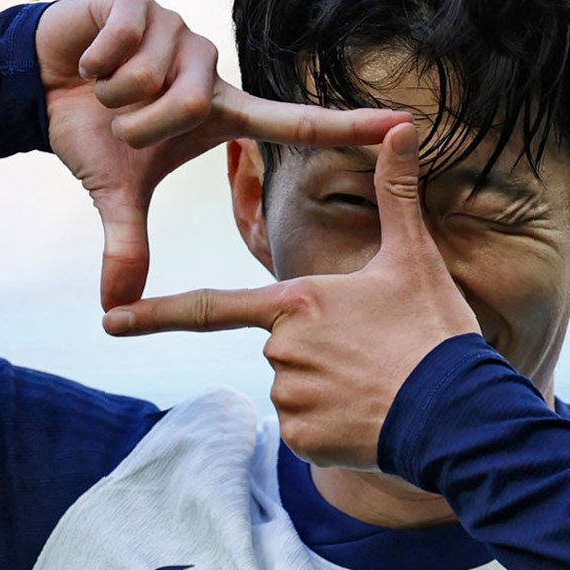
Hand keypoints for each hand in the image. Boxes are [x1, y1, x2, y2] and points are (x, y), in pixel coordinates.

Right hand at [35, 0, 410, 309]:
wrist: (40, 80)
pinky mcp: (141, 2)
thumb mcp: (116, 191)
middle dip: (137, 124)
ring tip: (104, 87)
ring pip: (152, 78)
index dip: (349, 127)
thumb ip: (128, 245)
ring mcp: (179, 30)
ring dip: (113, 94)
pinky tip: (89, 60)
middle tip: (119, 122)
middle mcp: (210, 68)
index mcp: (221, 111)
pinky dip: (94, 63)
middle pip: (187, 106)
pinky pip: (122, 46)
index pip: (296, 123)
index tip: (405, 125)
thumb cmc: (91, 131)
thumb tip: (114, 308)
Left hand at [101, 121, 481, 470]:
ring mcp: (288, 399)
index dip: (156, 314)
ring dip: (326, 389)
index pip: (211, 307)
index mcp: (296, 303)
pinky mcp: (302, 441)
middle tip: (371, 354)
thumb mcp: (414, 260)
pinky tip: (368, 418)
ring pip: (293, 389)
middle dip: (317, 352)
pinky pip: (305, 429)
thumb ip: (397, 195)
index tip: (110, 322)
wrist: (459, 415)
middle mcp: (281, 351)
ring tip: (376, 385)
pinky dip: (332, 426)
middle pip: (280, 348)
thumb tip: (402, 128)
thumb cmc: (433, 334)